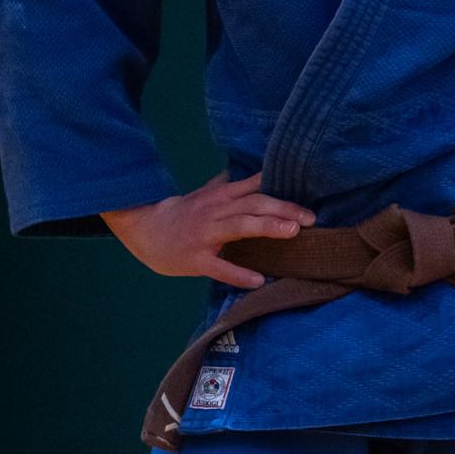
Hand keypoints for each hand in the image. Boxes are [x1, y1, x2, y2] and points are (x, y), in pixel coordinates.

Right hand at [101, 170, 316, 289]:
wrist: (144, 229)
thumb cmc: (181, 214)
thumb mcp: (205, 194)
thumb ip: (228, 185)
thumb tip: (252, 173)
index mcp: (220, 196)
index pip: (255, 189)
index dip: (282, 193)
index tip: (308, 199)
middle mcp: (214, 211)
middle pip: (253, 205)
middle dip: (283, 209)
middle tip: (309, 218)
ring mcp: (205, 235)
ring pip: (239, 227)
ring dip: (266, 227)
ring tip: (292, 233)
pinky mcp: (195, 259)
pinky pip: (219, 267)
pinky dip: (239, 273)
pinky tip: (258, 280)